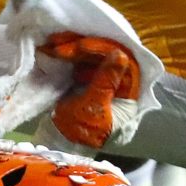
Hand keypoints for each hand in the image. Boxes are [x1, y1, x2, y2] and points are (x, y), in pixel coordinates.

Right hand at [40, 32, 141, 150]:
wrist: (59, 141)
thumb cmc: (80, 131)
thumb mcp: (93, 108)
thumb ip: (106, 82)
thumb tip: (121, 55)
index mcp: (130, 94)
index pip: (125, 63)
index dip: (105, 50)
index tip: (82, 46)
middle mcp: (121, 84)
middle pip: (109, 55)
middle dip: (85, 47)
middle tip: (62, 45)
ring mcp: (105, 79)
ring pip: (95, 55)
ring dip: (74, 47)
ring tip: (55, 45)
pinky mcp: (90, 76)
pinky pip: (83, 58)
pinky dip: (70, 53)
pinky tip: (56, 50)